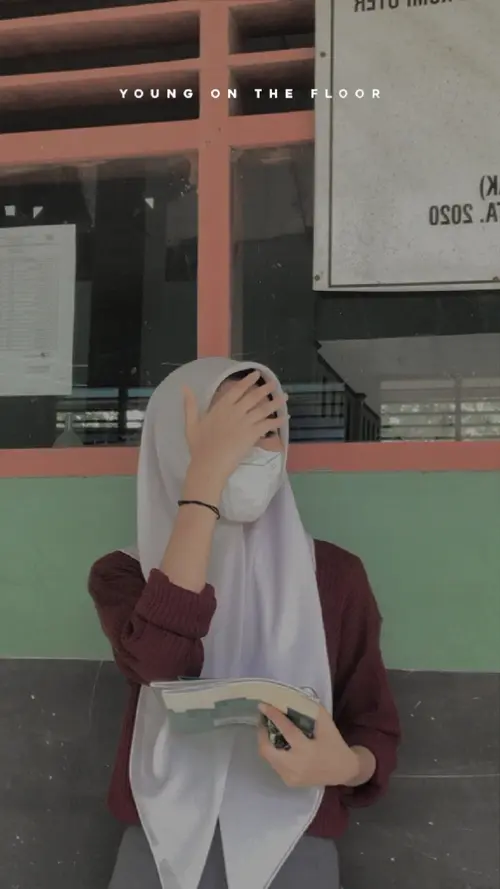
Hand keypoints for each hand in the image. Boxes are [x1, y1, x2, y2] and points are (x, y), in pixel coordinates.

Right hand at [183, 371, 285, 491]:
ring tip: (284, 396)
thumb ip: (190, 405)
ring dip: (275, 402)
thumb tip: (184, 387)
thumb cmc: (199, 446)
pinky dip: (277, 421)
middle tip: (274, 383)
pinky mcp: (253, 434)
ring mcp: (245, 422)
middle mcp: (235, 411)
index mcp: (221, 407)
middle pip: (253, 397)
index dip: (248, 381)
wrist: (209, 464)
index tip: (256, 374)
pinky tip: (285, 417)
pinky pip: (268, 425)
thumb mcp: (191, 424)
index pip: (237, 390)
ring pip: (263, 409)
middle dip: (265, 389)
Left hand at [257, 704, 359, 787]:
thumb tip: (293, 697)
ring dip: (265, 742)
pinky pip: (274, 764)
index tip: (263, 705)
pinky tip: (277, 744)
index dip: (273, 716)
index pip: (286, 730)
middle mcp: (295, 765)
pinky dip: (273, 752)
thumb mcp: (327, 724)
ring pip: (268, 757)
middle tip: (263, 719)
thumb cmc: (334, 745)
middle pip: (267, 750)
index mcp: (306, 750)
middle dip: (261, 733)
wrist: (343, 771)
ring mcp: (290, 776)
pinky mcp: (289, 782)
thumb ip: (311, 710)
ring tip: (268, 729)